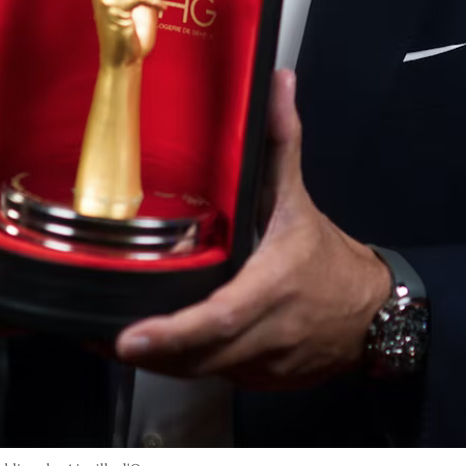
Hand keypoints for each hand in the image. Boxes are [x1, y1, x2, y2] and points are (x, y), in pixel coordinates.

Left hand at [115, 70, 391, 388]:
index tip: (130, 336)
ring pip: (198, 373)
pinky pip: (210, 378)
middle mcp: (265, 332)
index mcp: (272, 285)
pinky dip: (180, 367)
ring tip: (103, 341)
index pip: (217, 318)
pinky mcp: (257, 382)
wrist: (373, 315)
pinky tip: (151, 351)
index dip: (172, 333)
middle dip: (145, 351)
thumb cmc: (329, 258)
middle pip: (197, 355)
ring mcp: (260, 365)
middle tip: (93, 335)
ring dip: (156, 362)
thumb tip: (277, 82)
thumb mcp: (299, 198)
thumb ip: (282, 141)